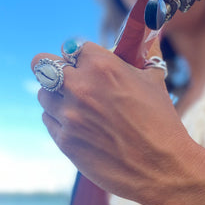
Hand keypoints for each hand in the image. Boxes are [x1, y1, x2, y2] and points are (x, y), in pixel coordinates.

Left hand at [31, 42, 194, 204]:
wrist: (163, 168)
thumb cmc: (162, 124)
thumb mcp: (154, 81)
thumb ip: (143, 56)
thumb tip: (148, 36)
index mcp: (103, 66)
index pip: (73, 47)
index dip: (80, 57)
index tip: (86, 65)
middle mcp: (80, 87)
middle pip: (42, 63)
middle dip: (54, 69)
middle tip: (68, 79)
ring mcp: (70, 115)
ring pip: (43, 93)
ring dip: (56, 96)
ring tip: (78, 106)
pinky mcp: (65, 140)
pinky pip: (48, 120)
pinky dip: (60, 119)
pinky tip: (81, 125)